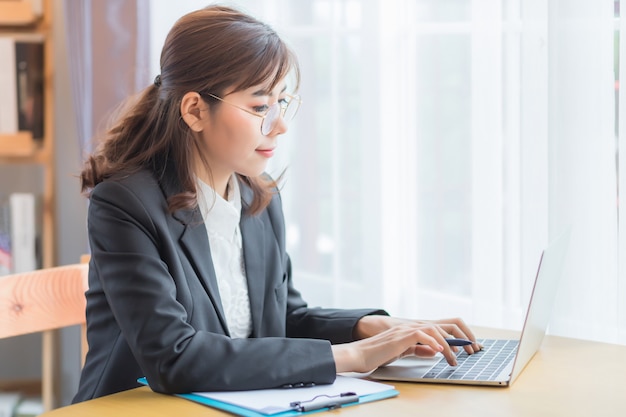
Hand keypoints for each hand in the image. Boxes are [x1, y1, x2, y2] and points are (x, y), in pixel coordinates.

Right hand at [353, 315, 481, 354]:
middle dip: (463, 337)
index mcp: (417, 329)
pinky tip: (439, 351)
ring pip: (436, 330)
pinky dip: (433, 343)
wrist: (361, 353)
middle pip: (447, 324)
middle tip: (472, 350)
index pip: (444, 326)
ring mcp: (408, 329)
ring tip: (455, 358)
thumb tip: (434, 351)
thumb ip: (418, 349)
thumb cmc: (379, 352)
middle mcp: (414, 326)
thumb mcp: (403, 350)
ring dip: (449, 344)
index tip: (470, 347)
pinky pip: (421, 335)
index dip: (460, 335)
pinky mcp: (401, 336)